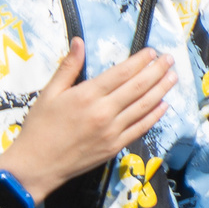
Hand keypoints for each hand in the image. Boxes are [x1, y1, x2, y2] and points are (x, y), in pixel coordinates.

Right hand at [0, 40, 176, 201]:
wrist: (35, 166)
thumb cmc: (39, 127)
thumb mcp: (49, 93)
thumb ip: (68, 67)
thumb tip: (79, 41)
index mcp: (87, 95)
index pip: (121, 73)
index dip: (139, 61)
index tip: (152, 52)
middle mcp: (103, 112)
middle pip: (138, 87)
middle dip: (157, 71)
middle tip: (170, 59)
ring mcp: (112, 131)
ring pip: (143, 106)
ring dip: (161, 90)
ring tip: (173, 77)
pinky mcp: (115, 147)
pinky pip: (140, 128)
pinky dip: (154, 116)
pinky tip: (164, 105)